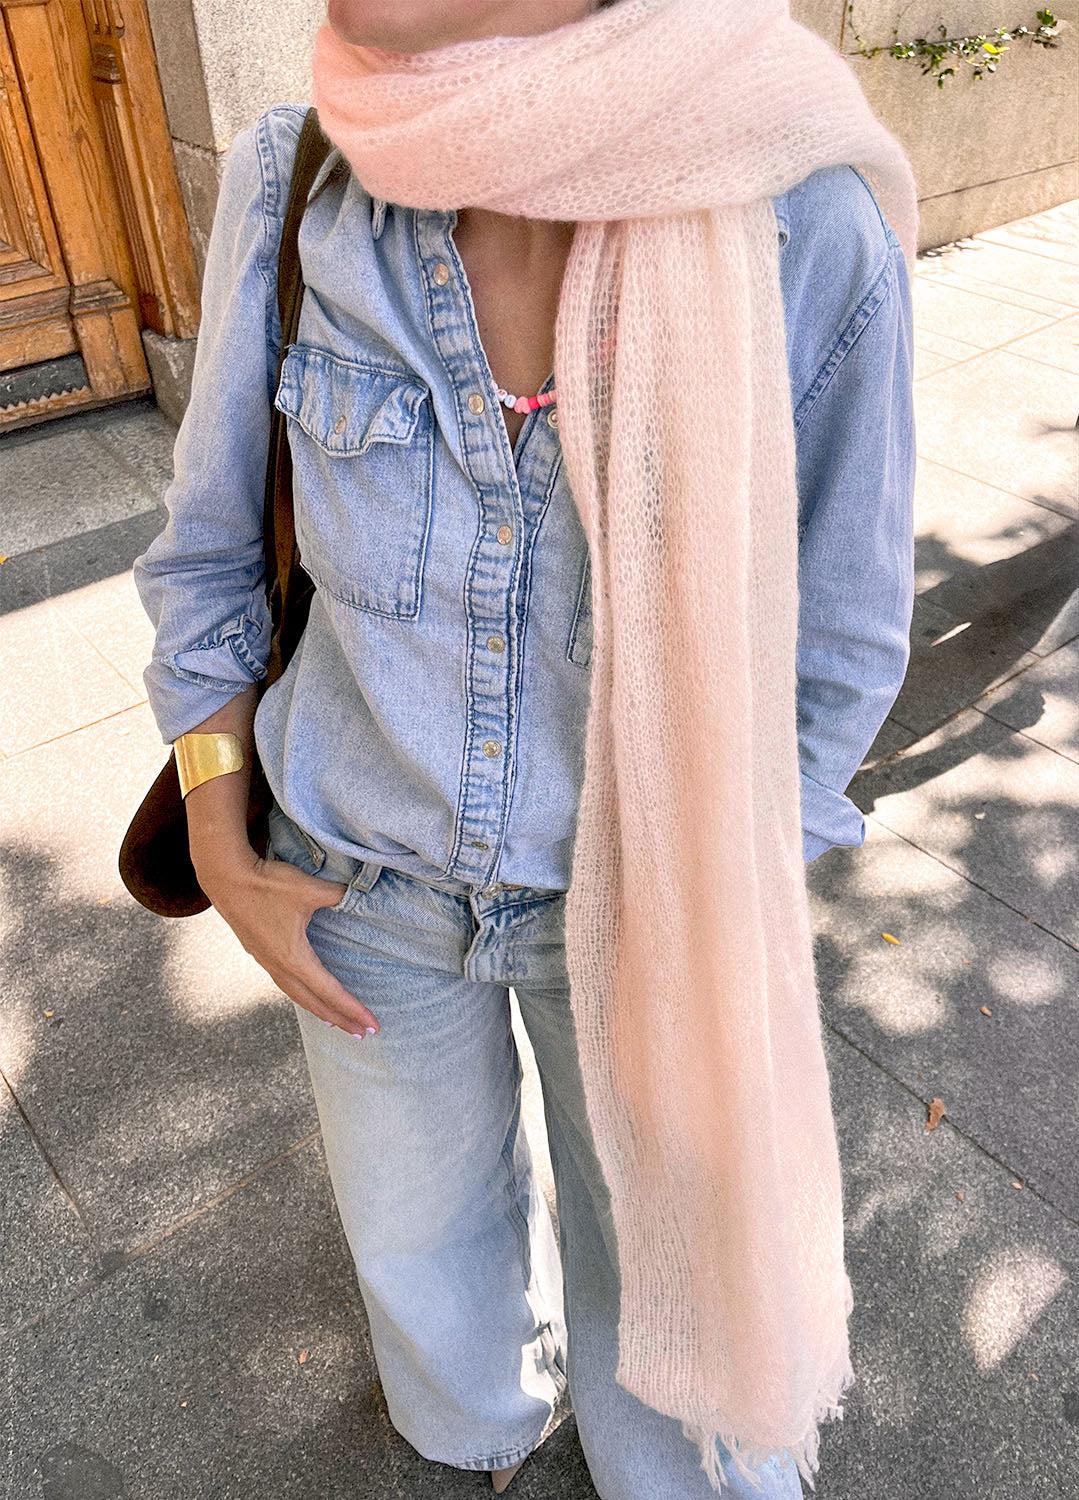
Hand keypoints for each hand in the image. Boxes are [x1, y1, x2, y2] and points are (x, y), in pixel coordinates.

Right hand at [196, 844, 380, 1036]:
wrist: (225, 878)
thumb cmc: (267, 885)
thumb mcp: (310, 888)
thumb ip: (339, 894)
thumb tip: (358, 895)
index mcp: (294, 958)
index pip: (330, 992)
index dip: (353, 1009)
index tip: (372, 1025)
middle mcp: (280, 966)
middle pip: (314, 1003)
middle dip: (340, 1019)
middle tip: (362, 1034)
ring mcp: (267, 961)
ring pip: (296, 995)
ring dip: (318, 1010)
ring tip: (335, 1022)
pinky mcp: (259, 952)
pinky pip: (284, 983)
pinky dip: (300, 994)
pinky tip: (304, 991)